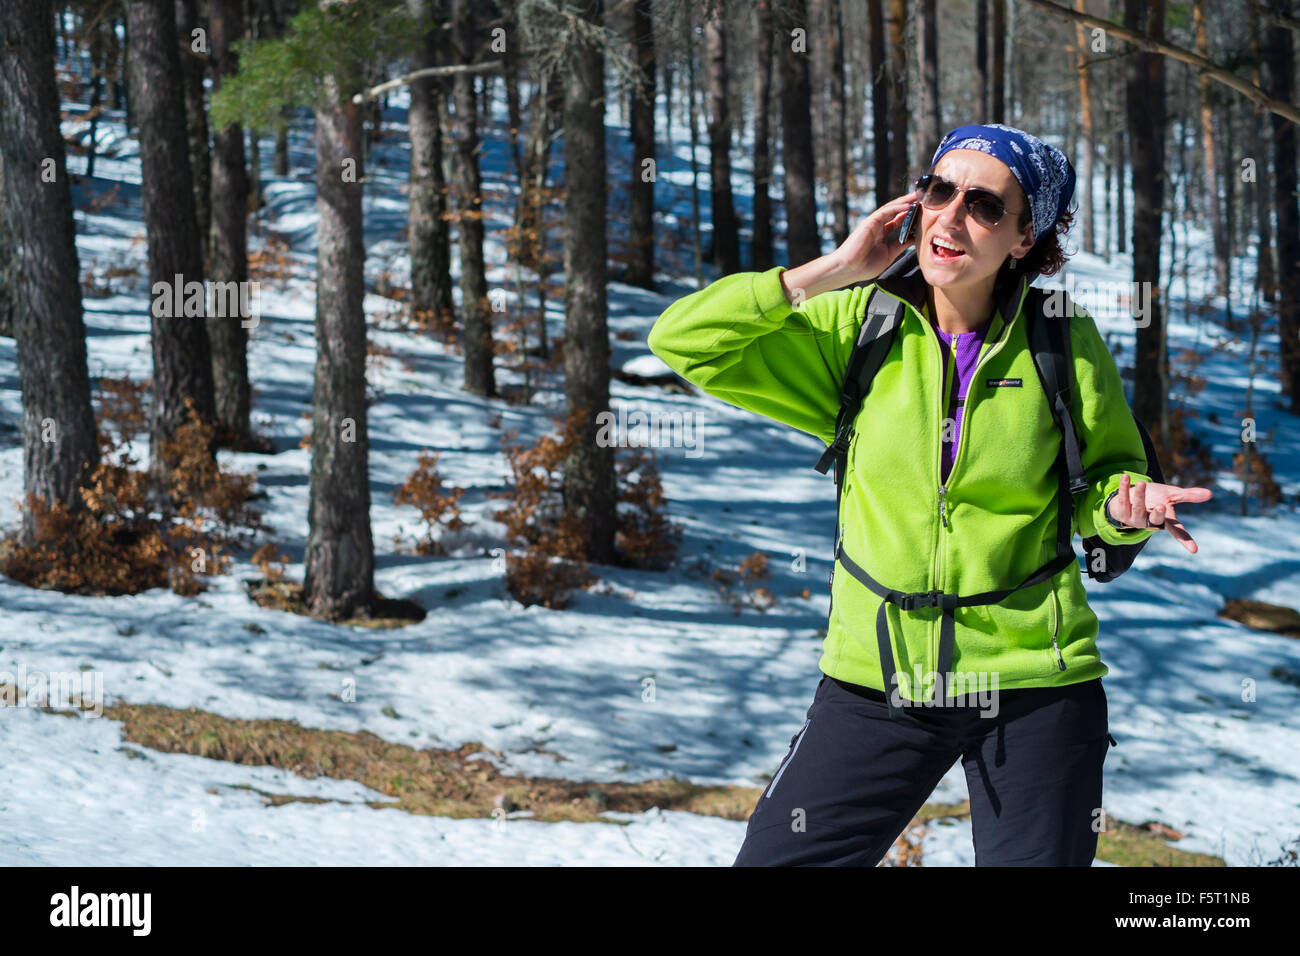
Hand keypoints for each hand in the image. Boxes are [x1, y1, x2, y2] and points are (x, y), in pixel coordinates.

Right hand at [779, 191, 921, 304]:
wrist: (849, 269)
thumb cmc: (865, 265)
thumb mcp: (889, 254)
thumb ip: (900, 245)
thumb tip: (915, 238)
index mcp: (882, 234)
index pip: (899, 220)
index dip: (910, 215)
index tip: (924, 211)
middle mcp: (878, 226)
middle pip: (897, 211)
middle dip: (910, 204)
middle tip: (923, 197)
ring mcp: (873, 223)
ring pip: (892, 208)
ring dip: (905, 201)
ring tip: (918, 196)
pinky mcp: (869, 222)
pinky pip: (885, 212)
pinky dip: (896, 208)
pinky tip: (908, 205)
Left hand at [1106, 473, 1212, 553]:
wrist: (1131, 498)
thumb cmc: (1154, 498)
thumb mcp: (1172, 496)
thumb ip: (1188, 496)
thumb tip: (1210, 494)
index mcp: (1163, 520)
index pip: (1176, 529)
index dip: (1184, 538)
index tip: (1194, 549)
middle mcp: (1148, 520)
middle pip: (1154, 520)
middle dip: (1157, 514)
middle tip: (1161, 506)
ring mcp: (1134, 516)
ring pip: (1137, 508)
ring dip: (1140, 496)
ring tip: (1142, 483)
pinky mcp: (1121, 508)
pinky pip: (1122, 498)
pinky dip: (1124, 487)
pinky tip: (1126, 476)